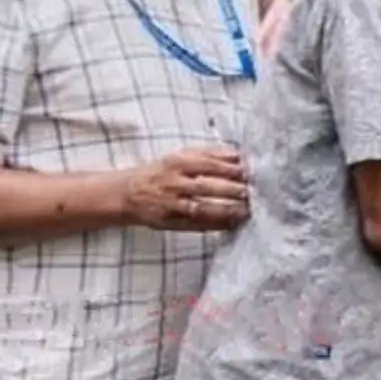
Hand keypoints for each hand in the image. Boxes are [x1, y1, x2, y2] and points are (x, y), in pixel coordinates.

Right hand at [123, 147, 248, 232]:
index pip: (208, 164)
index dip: (231, 169)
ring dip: (228, 210)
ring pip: (203, 208)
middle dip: (233, 190)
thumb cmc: (161, 172)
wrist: (126, 193)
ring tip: (248, 209)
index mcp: (177, 163)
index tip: (251, 172)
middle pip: (207, 186)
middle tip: (253, 192)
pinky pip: (198, 225)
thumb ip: (209, 154)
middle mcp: (174, 183)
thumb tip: (238, 154)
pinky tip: (234, 223)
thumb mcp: (180, 156)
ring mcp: (172, 205)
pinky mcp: (172, 223)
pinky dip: (217, 225)